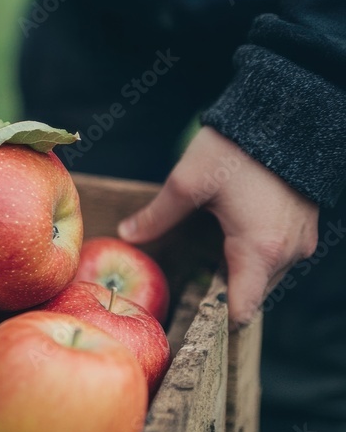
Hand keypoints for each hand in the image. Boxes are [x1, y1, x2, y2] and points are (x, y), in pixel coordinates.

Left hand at [117, 127, 318, 326]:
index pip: (242, 311)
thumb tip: (126, 234)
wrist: (284, 114)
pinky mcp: (305, 226)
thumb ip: (157, 216)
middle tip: (190, 280)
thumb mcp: (187, 183)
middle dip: (223, 292)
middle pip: (252, 294)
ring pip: (265, 276)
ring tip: (209, 253)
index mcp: (260, 250)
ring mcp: (302, 240)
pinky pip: (277, 256)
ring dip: (239, 271)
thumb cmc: (235, 148)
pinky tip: (230, 235)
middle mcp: (288, 253)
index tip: (188, 312)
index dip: (215, 317)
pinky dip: (254, 255)